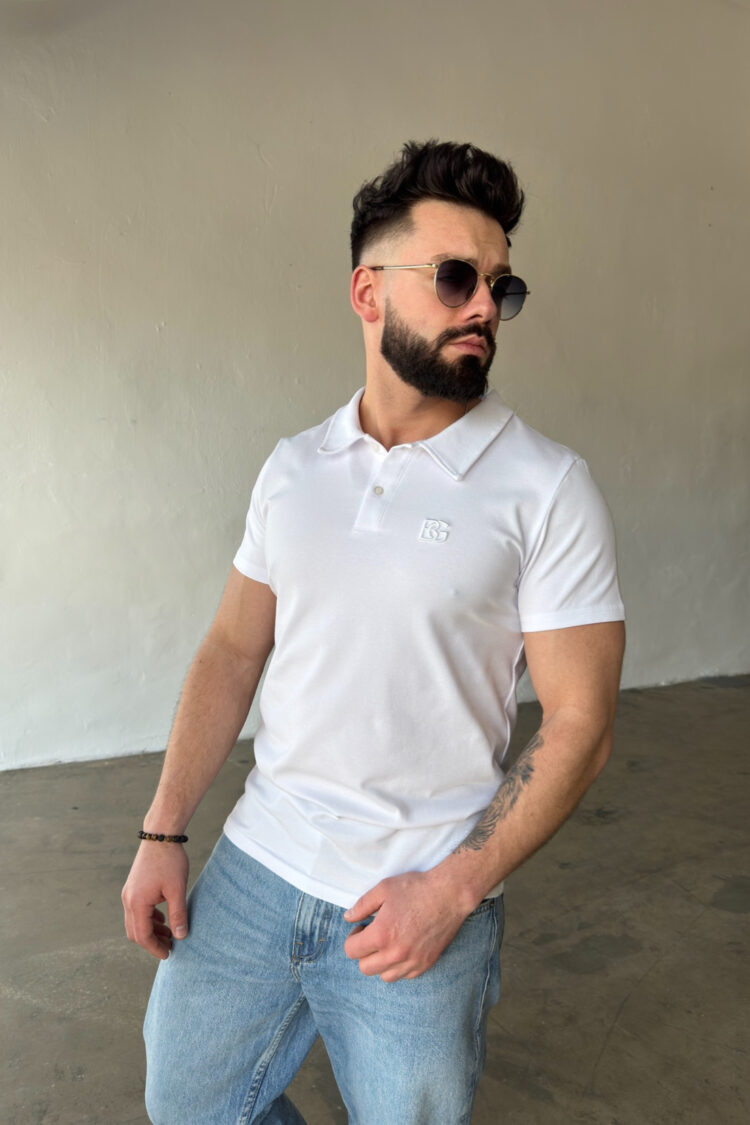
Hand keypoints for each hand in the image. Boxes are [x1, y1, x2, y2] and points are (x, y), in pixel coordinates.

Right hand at [121, 842, 188, 959]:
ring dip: (151, 930)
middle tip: (169, 948)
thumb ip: (178, 914)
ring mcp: (129, 893)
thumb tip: (181, 936)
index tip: (168, 955)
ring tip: (170, 935)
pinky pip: (138, 911)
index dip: (155, 948)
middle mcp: (128, 900)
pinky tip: (163, 919)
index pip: (143, 935)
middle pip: (135, 931)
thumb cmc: (170, 861)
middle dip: (152, 942)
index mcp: (137, 903)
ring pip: (136, 921)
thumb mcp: (177, 889)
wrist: (160, 836)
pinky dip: (149, 919)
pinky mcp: (134, 887)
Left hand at [343, 869, 472, 981]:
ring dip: (381, 962)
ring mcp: (412, 962)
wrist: (449, 894)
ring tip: (389, 944)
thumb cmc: (416, 888)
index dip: (353, 937)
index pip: (351, 951)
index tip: (362, 927)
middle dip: (364, 952)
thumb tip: (348, 918)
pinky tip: (404, 948)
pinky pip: (404, 976)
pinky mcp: (426, 964)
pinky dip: (399, 966)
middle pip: (365, 968)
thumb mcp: (384, 889)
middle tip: (373, 935)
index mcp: (381, 935)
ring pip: (384, 976)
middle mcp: (395, 954)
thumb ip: (362, 905)